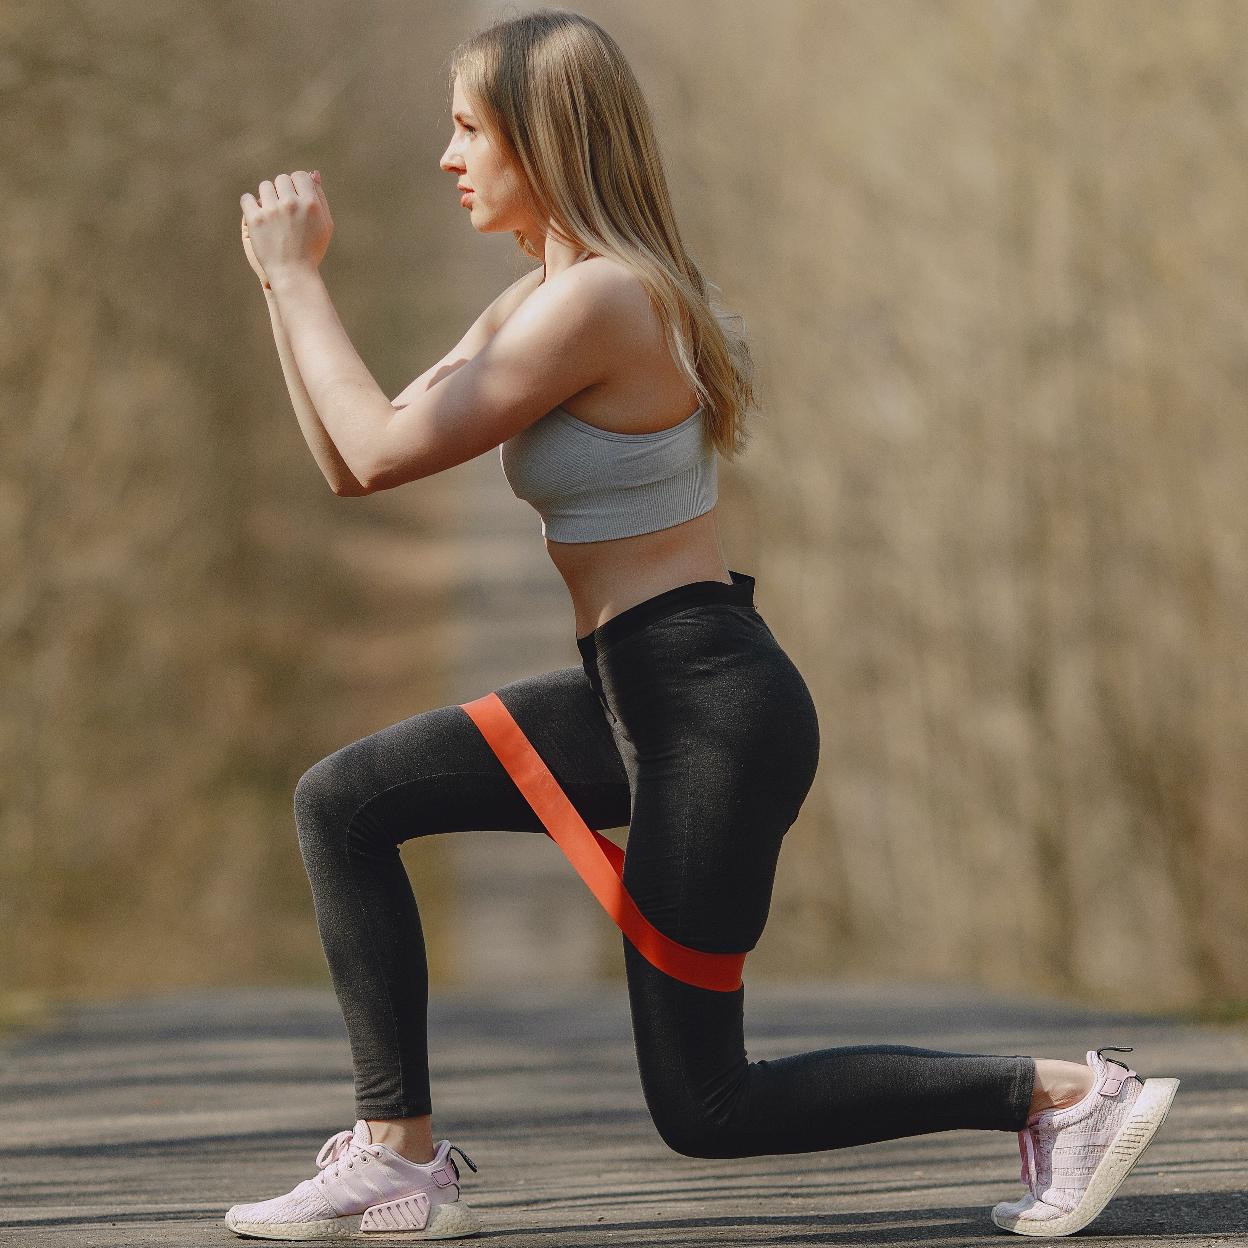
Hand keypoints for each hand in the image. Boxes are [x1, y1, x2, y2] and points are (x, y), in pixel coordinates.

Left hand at [240, 169, 333, 286]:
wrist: (294, 274)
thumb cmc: (311, 250)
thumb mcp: (325, 225)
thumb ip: (320, 197)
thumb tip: (312, 173)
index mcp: (311, 204)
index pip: (299, 175)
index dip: (296, 185)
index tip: (295, 199)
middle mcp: (291, 204)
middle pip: (281, 179)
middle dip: (282, 192)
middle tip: (283, 211)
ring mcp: (272, 211)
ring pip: (264, 187)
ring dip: (267, 198)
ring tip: (272, 215)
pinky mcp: (255, 220)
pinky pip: (247, 198)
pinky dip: (250, 205)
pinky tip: (257, 216)